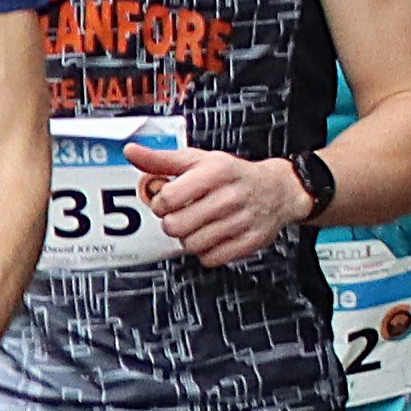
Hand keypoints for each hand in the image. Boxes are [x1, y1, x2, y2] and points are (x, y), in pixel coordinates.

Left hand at [132, 139, 309, 268]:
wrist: (278, 190)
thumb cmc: (232, 174)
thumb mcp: (198, 159)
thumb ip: (162, 159)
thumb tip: (131, 151)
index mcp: (215, 172)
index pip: (168, 198)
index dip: (160, 203)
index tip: (166, 201)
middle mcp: (230, 196)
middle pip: (176, 226)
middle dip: (172, 223)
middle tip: (182, 215)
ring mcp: (242, 221)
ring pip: (191, 245)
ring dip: (189, 238)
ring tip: (199, 224)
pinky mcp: (250, 242)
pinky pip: (211, 259)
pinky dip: (207, 252)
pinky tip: (213, 236)